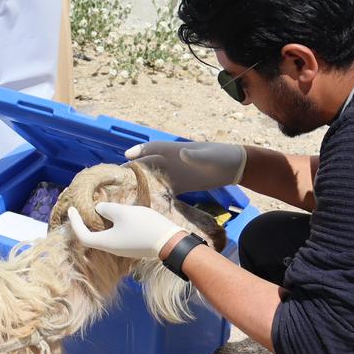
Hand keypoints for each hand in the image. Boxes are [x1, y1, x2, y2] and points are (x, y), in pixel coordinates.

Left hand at [67, 202, 185, 258]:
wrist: (169, 241)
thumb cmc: (144, 226)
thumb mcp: (123, 212)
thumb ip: (107, 209)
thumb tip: (98, 209)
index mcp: (106, 242)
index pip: (82, 235)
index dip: (75, 222)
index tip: (72, 209)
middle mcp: (112, 248)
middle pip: (93, 236)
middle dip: (86, 222)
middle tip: (83, 208)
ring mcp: (123, 248)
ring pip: (106, 234)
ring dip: (101, 222)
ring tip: (101, 207)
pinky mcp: (132, 245)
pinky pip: (116, 234)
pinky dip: (112, 224)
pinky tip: (118, 214)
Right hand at [125, 140, 245, 193]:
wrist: (234, 167)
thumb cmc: (222, 156)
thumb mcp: (209, 156)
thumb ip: (196, 155)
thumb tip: (182, 153)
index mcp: (176, 150)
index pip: (153, 148)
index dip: (140, 150)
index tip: (127, 156)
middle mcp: (172, 161)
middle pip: (148, 164)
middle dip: (134, 170)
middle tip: (119, 178)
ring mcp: (176, 174)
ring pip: (154, 178)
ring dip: (142, 184)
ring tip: (128, 193)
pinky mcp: (181, 185)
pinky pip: (164, 190)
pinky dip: (156, 196)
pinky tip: (147, 205)